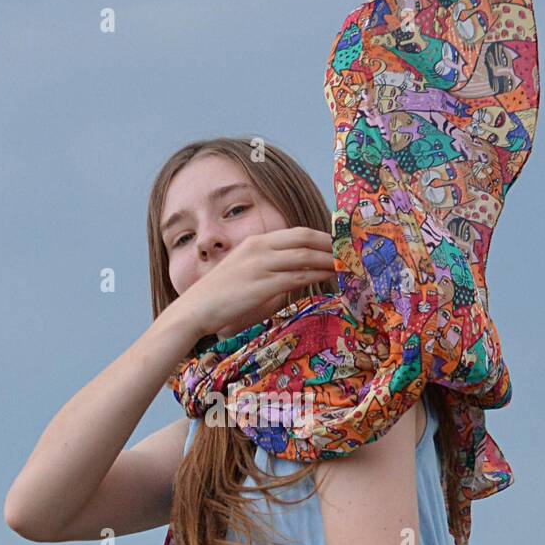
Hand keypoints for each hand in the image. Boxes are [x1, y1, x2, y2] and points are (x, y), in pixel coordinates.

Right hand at [174, 227, 336, 342]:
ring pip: (305, 257)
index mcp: (256, 243)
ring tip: (348, 266)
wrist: (194, 311)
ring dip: (330, 261)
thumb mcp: (246, 277)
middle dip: (331, 244)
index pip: (297, 233)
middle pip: (305, 238)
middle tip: (351, 252)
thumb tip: (294, 281)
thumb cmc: (219, 299)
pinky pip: (298, 277)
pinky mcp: (262, 285)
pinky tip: (331, 278)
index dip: (321, 236)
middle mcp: (260, 248)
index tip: (339, 243)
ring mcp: (261, 265)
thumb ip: (270, 274)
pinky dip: (318, 276)